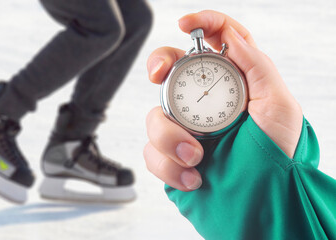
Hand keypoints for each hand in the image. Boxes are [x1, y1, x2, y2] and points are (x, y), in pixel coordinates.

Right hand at [143, 10, 302, 191]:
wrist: (264, 201)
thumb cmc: (277, 152)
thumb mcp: (279, 106)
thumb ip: (256, 66)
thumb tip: (229, 36)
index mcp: (231, 83)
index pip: (214, 42)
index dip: (200, 24)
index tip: (184, 24)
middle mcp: (203, 101)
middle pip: (169, 69)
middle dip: (158, 66)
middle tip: (158, 77)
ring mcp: (185, 128)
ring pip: (154, 117)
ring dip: (170, 137)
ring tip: (196, 157)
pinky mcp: (172, 156)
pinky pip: (152, 153)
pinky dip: (169, 167)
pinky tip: (194, 177)